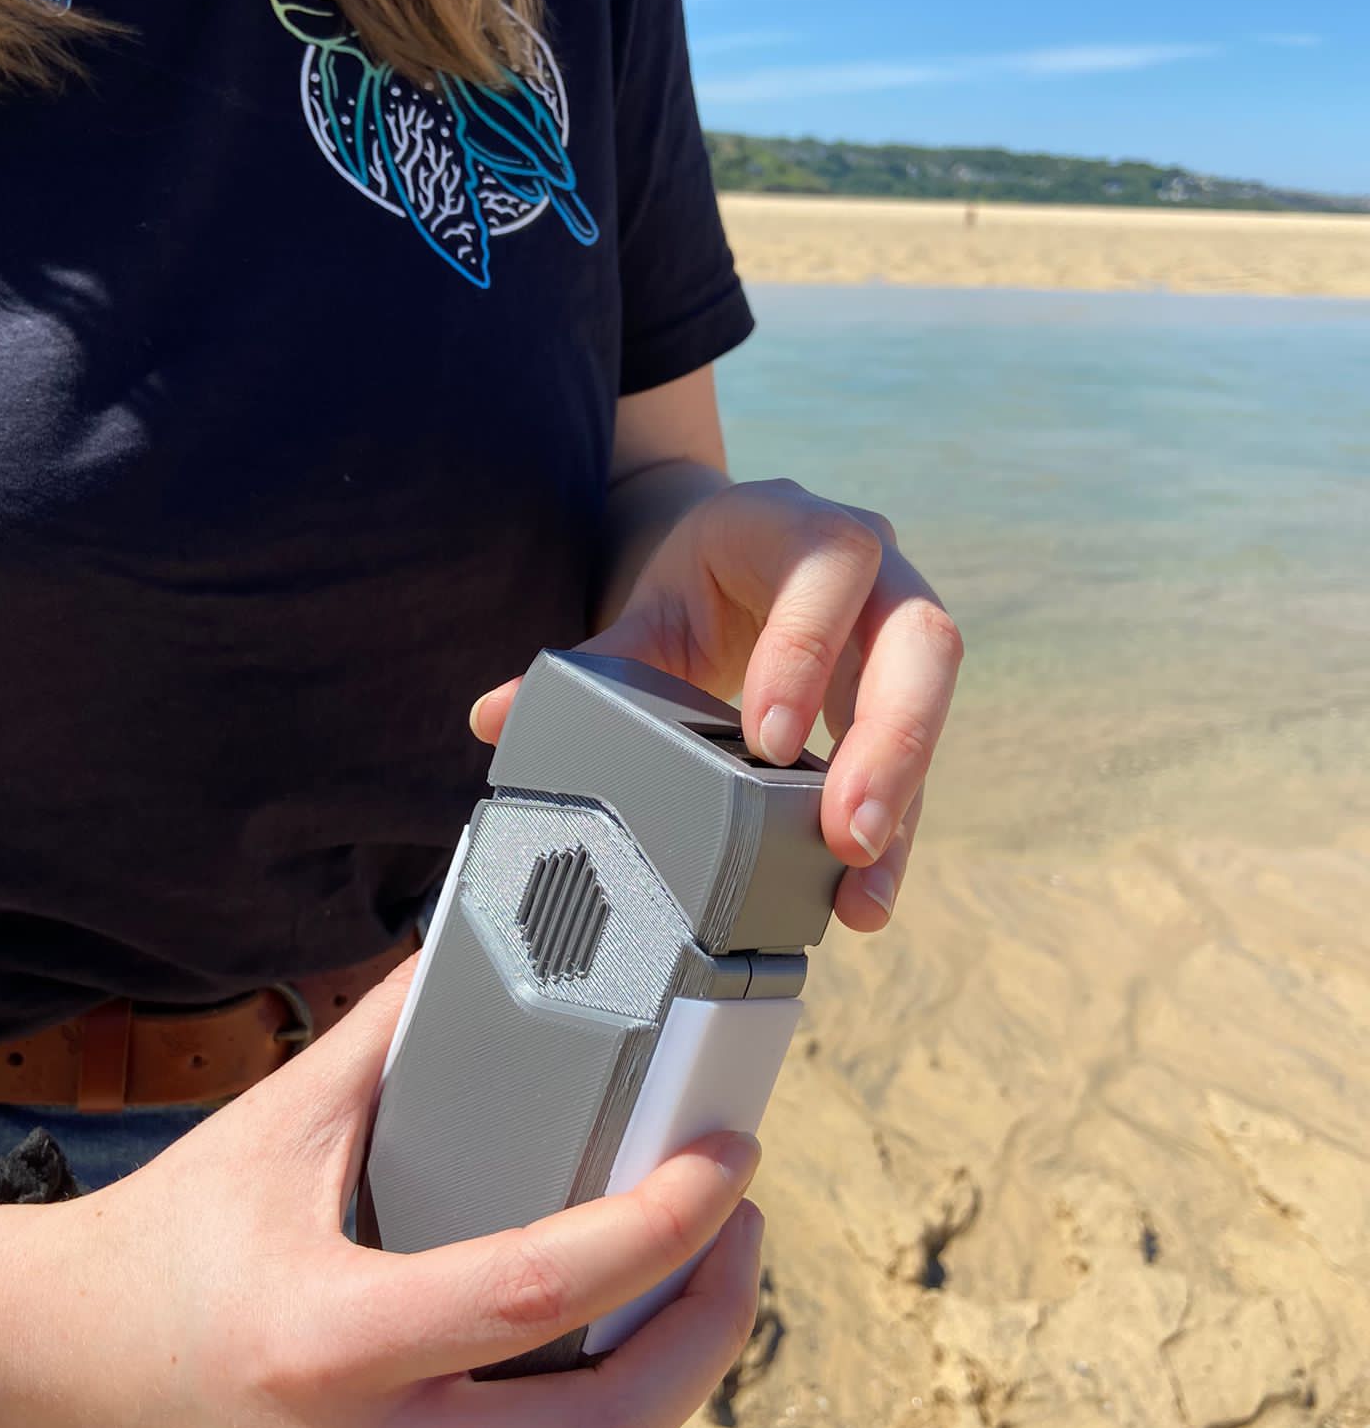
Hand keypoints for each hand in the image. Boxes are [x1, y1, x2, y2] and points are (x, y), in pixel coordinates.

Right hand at [0, 960, 761, 1427]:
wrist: (42, 1370)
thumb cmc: (160, 1235)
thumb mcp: (274, 1120)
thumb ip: (390, 1035)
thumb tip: (481, 943)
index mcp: (323, 1338)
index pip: (534, 1301)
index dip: (658, 1230)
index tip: (727, 1160)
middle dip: (706, 1336)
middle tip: (740, 1227)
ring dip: (672, 1382)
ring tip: (702, 1268)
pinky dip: (604, 1413)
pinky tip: (622, 1326)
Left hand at [472, 479, 961, 932]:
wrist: (742, 564)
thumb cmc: (697, 585)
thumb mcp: (647, 612)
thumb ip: (587, 664)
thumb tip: (493, 718)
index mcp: (797, 529)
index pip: (827, 567)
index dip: (807, 649)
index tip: (767, 741)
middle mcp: (874, 571)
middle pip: (921, 637)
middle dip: (888, 739)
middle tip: (844, 830)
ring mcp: (903, 630)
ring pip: (936, 704)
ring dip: (904, 796)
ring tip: (861, 883)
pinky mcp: (909, 698)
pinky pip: (922, 761)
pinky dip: (897, 831)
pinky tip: (863, 897)